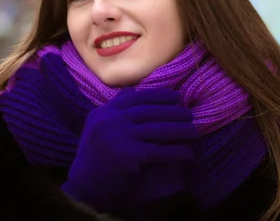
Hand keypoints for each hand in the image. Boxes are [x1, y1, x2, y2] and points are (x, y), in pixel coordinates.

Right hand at [62, 88, 198, 213]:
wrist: (85, 188)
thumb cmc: (95, 158)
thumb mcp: (98, 127)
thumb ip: (115, 109)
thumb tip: (132, 90)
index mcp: (104, 112)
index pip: (136, 97)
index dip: (159, 96)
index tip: (176, 97)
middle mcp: (110, 120)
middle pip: (150, 112)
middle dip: (174, 112)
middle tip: (190, 114)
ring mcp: (119, 136)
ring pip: (158, 129)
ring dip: (180, 130)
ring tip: (195, 132)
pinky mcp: (128, 155)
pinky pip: (158, 151)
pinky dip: (175, 152)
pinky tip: (187, 153)